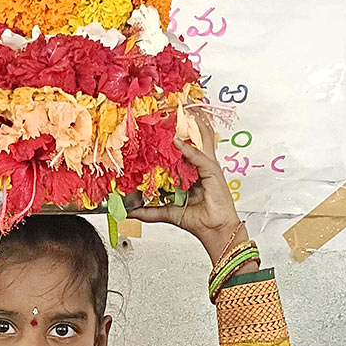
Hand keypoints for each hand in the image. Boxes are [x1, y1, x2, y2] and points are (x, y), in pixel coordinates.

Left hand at [127, 107, 243, 260]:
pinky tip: (177, 142)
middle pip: (192, 142)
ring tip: (177, 114)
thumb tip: (130, 211)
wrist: (216, 231)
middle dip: (180, 128)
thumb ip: (149, 211)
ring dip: (188, 129)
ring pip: (198, 142)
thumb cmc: (199, 221)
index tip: (155, 131)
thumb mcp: (168, 212)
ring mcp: (208, 168)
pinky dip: (188, 149)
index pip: (180, 153)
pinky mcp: (213, 172)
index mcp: (192, 175)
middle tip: (166, 115)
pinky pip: (199, 157)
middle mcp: (200, 168)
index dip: (169, 142)